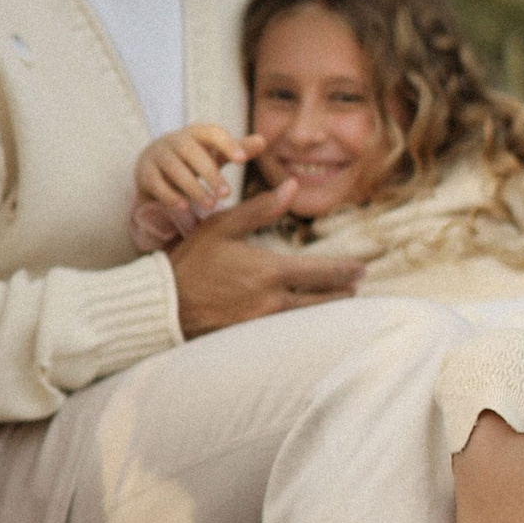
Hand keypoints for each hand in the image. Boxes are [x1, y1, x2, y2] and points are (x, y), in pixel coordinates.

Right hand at [130, 121, 257, 244]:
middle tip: (227, 194)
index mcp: (196, 133)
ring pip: (175, 168)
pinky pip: (156, 183)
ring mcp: (158, 156)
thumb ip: (237, 149)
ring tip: (211, 205)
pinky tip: (185, 208)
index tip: (242, 160)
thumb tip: (263, 141)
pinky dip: (170, 195)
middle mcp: (175, 140)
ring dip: (193, 187)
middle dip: (210, 173)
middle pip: (192, 151)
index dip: (226, 143)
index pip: (212, 132)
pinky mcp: (144, 173)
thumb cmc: (193, 159)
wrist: (153, 165)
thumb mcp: (215, 153)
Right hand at [167, 178, 365, 333]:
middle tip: (358, 285)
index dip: (345, 270)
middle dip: (342, 291)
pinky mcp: (251, 336)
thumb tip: (292, 186)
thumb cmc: (190, 261)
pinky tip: (308, 319)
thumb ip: (260, 208)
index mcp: (270, 271)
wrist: (163, 305)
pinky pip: (287, 330)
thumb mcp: (222, 226)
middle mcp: (273, 301)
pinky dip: (303, 323)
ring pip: (307, 317)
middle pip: (321, 299)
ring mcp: (263, 323)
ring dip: (327, 308)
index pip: (321, 272)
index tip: (361, 269)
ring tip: (341, 301)